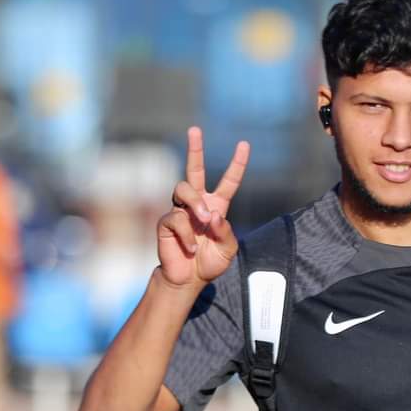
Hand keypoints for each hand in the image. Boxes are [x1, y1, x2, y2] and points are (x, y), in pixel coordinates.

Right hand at [156, 127, 249, 289]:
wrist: (188, 280)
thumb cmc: (210, 262)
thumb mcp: (228, 248)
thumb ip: (225, 231)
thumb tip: (213, 215)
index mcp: (217, 206)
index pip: (228, 181)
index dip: (237, 164)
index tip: (244, 144)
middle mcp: (197, 204)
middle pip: (194, 169)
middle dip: (195, 149)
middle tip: (194, 130)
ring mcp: (180, 210)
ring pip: (183, 188)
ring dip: (196, 204)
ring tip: (204, 221)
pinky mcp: (166, 223)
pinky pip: (176, 219)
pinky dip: (188, 235)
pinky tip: (191, 248)